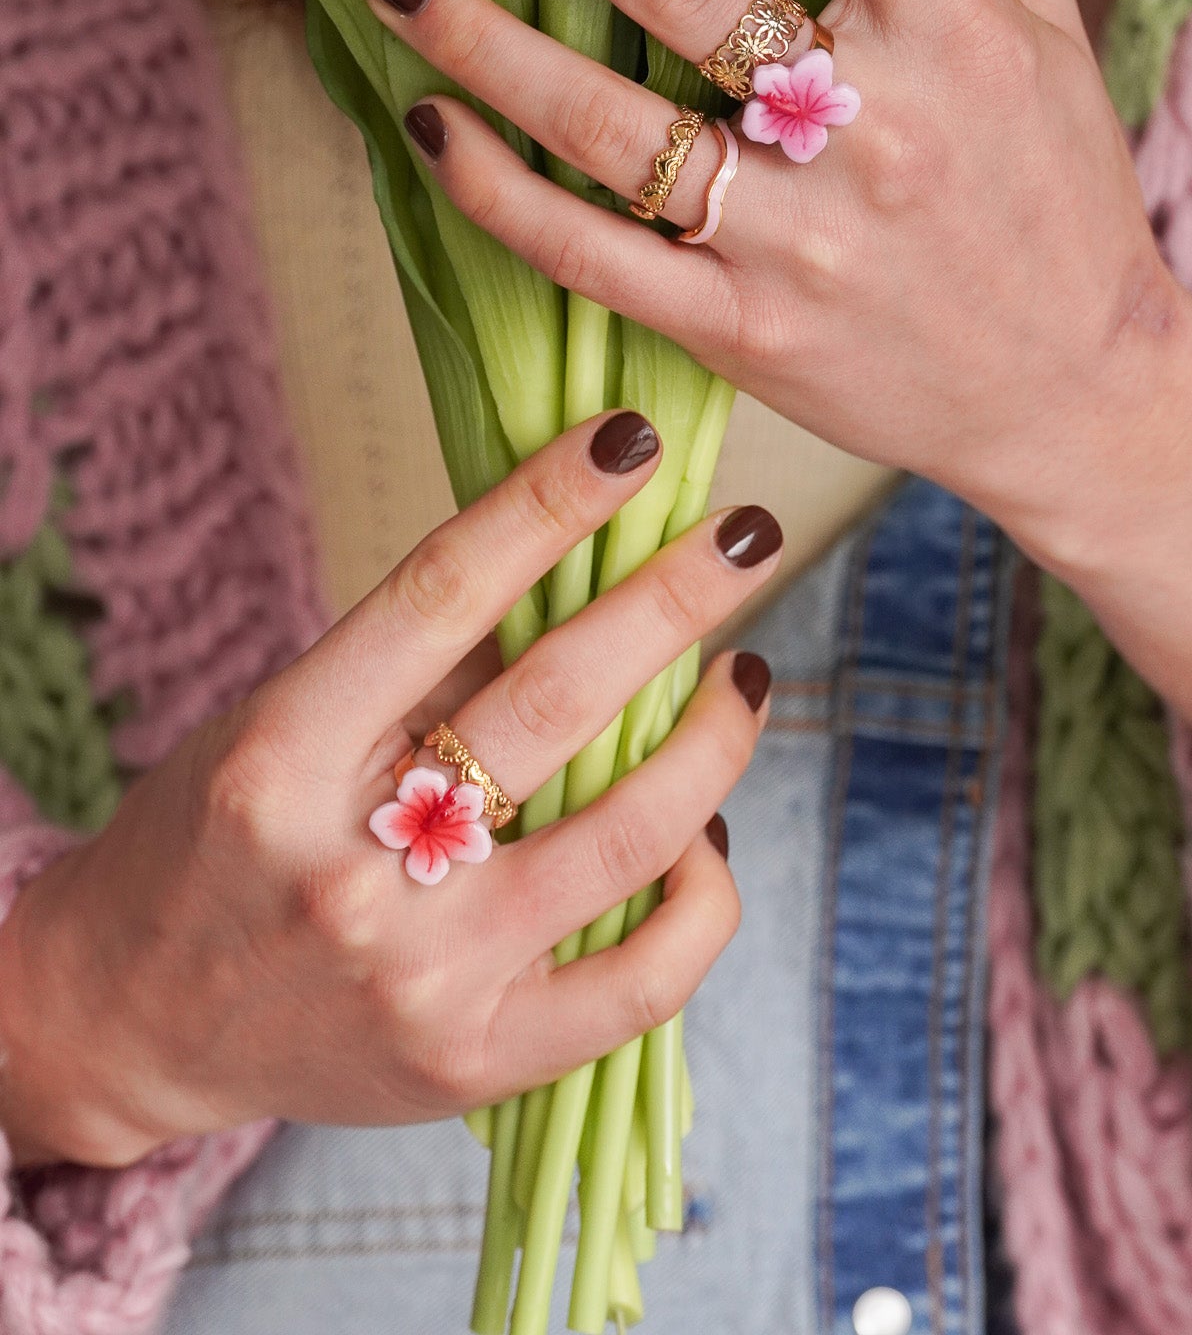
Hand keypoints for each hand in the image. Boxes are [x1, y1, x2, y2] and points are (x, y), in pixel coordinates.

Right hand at [0, 415, 779, 1167]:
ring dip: (713, 738)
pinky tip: (710, 833)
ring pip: (627, 833)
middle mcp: (350, 869)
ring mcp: (423, 976)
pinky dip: (704, 895)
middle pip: (554, 702)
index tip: (626, 443)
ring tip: (743, 673)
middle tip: (743, 534)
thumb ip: (415, 670)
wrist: (133, 1025)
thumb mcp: (275, 724)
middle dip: (672, 599)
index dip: (546, 505)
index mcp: (281, 757)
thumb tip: (573, 571)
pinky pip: (645, 980)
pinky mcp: (477, 1062)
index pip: (440, 597)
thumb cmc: (208, 843)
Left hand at [359, 0, 1191, 571]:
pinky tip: (430, 128)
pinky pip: (593, 254)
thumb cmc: (1055, 186)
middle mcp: (875, 122)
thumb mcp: (1044, 30)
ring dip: (480, 41)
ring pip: (607, 122)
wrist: (1078, 390)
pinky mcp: (744, 330)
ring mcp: (801, 237)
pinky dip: (498, 193)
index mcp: (958, 23)